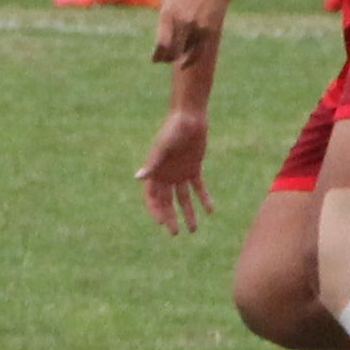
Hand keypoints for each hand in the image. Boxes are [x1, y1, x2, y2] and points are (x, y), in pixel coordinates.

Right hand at [136, 108, 212, 235]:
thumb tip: (138, 178)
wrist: (190, 116)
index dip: (155, 210)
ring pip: (183, 198)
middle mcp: (166, 175)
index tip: (161, 223)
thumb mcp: (163, 146)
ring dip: (188, 213)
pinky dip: (204, 198)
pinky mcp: (193, 168)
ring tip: (193, 229)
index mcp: (155, 171)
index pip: (152, 197)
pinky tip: (210, 210)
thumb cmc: (173, 129)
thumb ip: (152, 163)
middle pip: (167, 202)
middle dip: (170, 217)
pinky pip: (198, 187)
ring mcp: (179, 173)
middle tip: (176, 232)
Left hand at [150, 0, 231, 74]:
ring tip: (173, 60)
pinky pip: (198, 52)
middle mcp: (183, 21)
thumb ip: (165, 21)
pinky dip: (190, 60)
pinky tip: (184, 64)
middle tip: (162, 60)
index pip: (162, 44)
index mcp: (169, 13)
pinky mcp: (209, 31)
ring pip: (185, 53)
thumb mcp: (171, 1)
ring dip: (177, 59)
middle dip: (166, 58)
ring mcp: (197, 27)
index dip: (157, 56)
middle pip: (173, 51)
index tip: (155, 59)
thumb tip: (161, 46)